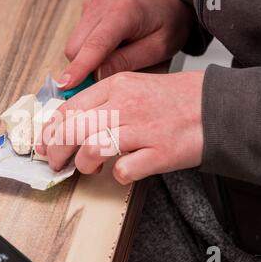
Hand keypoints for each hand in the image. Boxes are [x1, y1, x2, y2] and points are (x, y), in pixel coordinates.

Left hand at [36, 71, 204, 184]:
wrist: (216, 107)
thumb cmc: (173, 99)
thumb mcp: (134, 86)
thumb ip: (102, 100)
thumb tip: (70, 121)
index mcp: (116, 86)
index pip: (69, 108)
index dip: (50, 130)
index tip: (44, 144)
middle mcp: (125, 105)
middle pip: (73, 129)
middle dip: (56, 151)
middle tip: (55, 163)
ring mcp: (142, 129)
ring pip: (92, 148)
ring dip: (84, 164)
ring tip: (89, 168)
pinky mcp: (159, 153)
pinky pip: (124, 170)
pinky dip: (118, 175)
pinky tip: (122, 172)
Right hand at [58, 0, 193, 88]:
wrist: (166, 2)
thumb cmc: (167, 24)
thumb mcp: (158, 48)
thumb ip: (127, 62)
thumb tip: (96, 76)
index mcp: (125, 11)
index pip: (96, 44)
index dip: (80, 68)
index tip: (66, 86)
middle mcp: (103, 3)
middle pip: (76, 48)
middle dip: (86, 68)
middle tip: (108, 76)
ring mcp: (92, 4)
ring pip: (74, 45)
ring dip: (87, 60)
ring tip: (115, 56)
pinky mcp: (86, 8)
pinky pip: (78, 38)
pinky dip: (88, 50)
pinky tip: (109, 47)